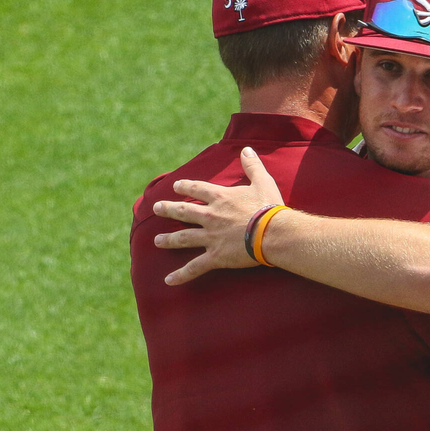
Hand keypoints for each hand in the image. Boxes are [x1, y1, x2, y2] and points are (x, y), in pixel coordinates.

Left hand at [153, 147, 284, 284]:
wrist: (274, 233)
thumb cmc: (270, 207)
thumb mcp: (262, 181)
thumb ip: (252, 166)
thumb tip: (246, 149)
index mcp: (220, 198)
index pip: (197, 189)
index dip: (185, 187)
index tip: (175, 186)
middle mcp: (210, 216)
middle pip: (184, 211)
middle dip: (168, 209)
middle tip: (156, 209)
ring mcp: (210, 237)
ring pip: (184, 238)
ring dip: (169, 239)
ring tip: (156, 241)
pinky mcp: (216, 256)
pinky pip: (195, 267)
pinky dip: (181, 274)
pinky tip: (168, 280)